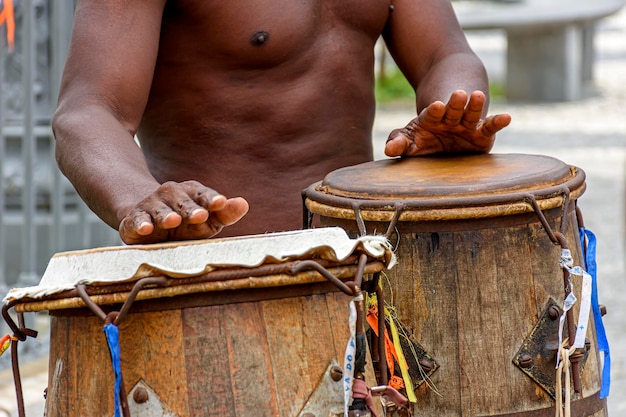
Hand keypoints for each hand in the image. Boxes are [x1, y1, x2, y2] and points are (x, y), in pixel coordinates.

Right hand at [118, 180, 248, 243]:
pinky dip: (140, 224)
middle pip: (182, 202)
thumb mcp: (207, 220)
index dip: (211, 198)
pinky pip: (137, 220)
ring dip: (166, 215)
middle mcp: (172, 195)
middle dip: (191, 209)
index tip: (221, 202)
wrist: (147, 221)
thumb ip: (225, 213)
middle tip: (201, 215)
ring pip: (160, 209)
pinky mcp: (133, 219)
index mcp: (192, 194)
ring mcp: (152, 206)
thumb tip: (244, 204)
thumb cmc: (185, 223)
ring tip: (173, 221)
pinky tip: (146, 228)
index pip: (203, 194)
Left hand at [384, 90, 510, 156]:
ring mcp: (467, 125)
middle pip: (452, 110)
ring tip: (478, 96)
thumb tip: (389, 150)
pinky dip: (497, 122)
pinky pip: (489, 127)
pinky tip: (506, 117)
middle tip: (458, 94)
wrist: (445, 131)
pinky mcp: (481, 135)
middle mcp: (450, 119)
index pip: (432, 114)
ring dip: (474, 106)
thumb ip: (399, 142)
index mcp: (431, 119)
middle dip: (455, 103)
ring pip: (471, 114)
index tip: (437, 106)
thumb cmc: (423, 136)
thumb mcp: (409, 138)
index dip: (434, 111)